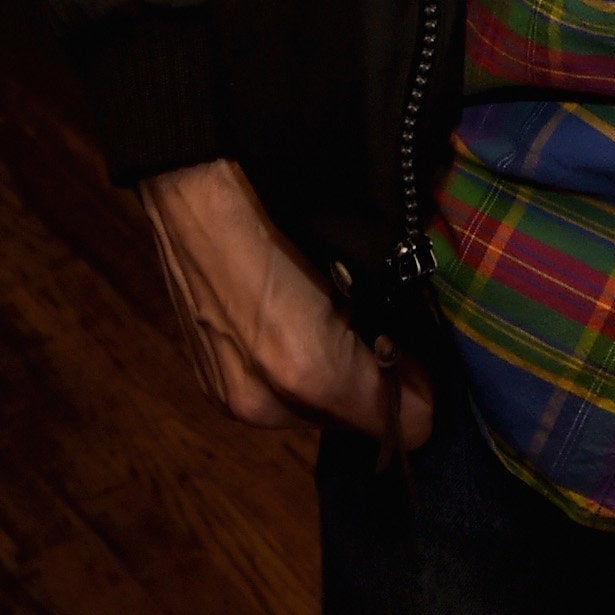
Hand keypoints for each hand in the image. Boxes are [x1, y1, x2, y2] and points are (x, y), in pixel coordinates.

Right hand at [138, 158, 432, 450]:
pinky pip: (277, 398)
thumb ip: (392, 320)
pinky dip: (296, 372)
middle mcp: (267, 405)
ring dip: (334, 379)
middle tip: (381, 328)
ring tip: (336, 318)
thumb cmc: (278, 208)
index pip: (400, 423)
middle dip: (374, 383)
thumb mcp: (354, 256)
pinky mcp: (212, 388)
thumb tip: (420, 364)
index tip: (424, 357)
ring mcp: (232, 400)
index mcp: (307, 371)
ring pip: (315, 410)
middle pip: (354, 421)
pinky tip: (296, 322)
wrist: (190, 191)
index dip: (421, 392)